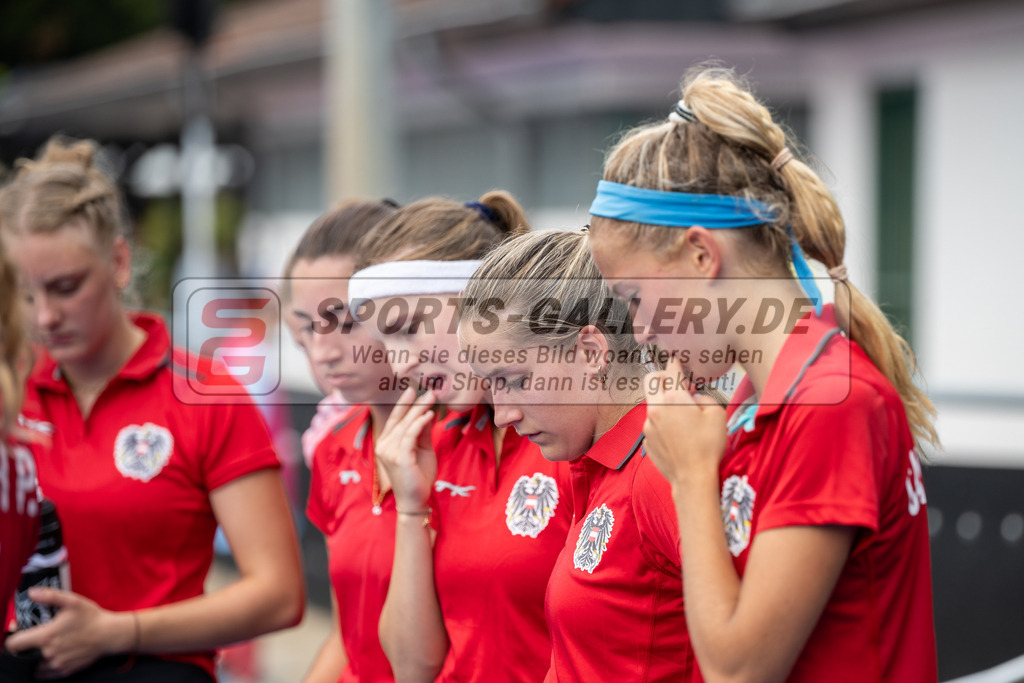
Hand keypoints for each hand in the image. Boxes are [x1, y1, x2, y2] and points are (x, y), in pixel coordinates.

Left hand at [5, 587, 133, 678]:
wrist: (110, 635)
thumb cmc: (91, 617)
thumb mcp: (72, 601)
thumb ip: (50, 596)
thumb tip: (31, 592)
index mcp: (46, 636)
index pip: (13, 645)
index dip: (13, 639)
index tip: (20, 633)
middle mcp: (48, 653)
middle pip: (23, 655)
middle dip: (26, 648)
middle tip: (37, 638)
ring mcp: (56, 664)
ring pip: (33, 666)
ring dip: (35, 658)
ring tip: (45, 647)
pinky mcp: (64, 671)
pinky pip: (45, 674)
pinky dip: (44, 667)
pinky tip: (53, 655)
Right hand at [375, 388, 436, 509]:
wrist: (416, 500)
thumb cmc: (418, 475)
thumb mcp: (422, 449)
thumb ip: (422, 432)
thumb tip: (427, 412)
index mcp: (385, 443)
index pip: (394, 419)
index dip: (403, 404)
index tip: (413, 390)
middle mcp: (383, 446)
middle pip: (399, 420)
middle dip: (414, 404)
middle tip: (429, 391)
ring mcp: (389, 452)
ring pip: (405, 425)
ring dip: (419, 410)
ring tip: (431, 398)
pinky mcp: (399, 458)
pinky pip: (410, 435)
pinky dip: (419, 423)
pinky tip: (429, 415)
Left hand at [643, 358, 727, 487]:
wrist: (693, 478)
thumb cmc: (708, 446)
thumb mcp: (717, 415)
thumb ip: (704, 397)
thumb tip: (694, 398)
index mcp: (674, 399)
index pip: (671, 371)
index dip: (675, 363)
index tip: (676, 361)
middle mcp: (656, 409)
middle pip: (650, 380)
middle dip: (662, 376)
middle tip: (675, 382)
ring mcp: (648, 425)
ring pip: (652, 403)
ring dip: (664, 402)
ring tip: (683, 415)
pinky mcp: (646, 440)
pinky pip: (653, 423)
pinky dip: (662, 422)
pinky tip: (677, 434)